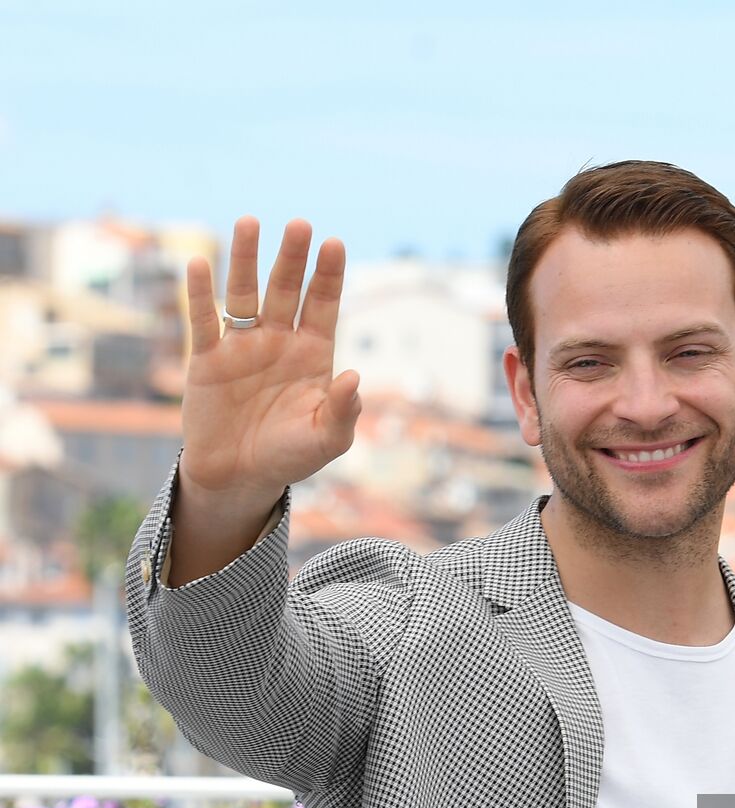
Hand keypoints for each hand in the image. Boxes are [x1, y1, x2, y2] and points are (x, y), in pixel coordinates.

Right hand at [179, 217, 360, 502]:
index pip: (323, 305)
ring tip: (250, 222)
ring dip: (246, 259)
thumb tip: (355, 377)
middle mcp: (279, 341)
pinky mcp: (207, 359)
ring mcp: (243, 346)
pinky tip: (198, 263)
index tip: (334, 243)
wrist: (240, 477)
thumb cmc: (290, 456)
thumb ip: (343, 411)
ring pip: (244, 294)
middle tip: (299, 224)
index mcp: (313, 354)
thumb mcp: (326, 440)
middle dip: (292, 258)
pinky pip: (203, 321)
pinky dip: (200, 294)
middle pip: (286, 290)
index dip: (328, 275)